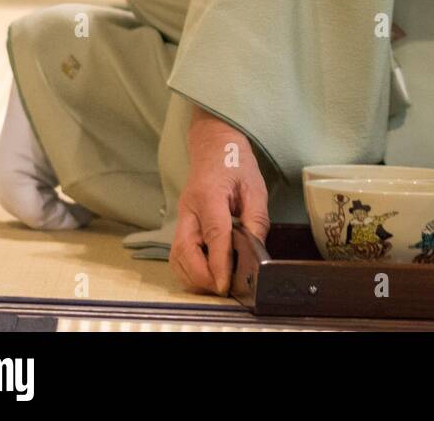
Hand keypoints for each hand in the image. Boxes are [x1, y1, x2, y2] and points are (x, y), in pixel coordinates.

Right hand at [169, 106, 270, 295]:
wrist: (213, 145)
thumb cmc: (235, 163)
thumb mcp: (255, 187)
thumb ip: (256, 219)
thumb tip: (257, 250)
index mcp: (209, 196)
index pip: (213, 234)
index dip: (218, 262)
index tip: (226, 284)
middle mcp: (189, 209)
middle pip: (185, 251)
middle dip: (202, 276)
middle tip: (223, 288)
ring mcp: (181, 218)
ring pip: (177, 256)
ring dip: (194, 276)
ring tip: (217, 284)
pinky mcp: (181, 225)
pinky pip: (178, 254)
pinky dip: (189, 270)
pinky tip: (206, 274)